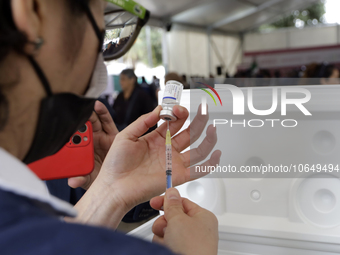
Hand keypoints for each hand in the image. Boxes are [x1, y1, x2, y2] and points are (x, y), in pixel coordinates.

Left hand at [68, 100, 118, 189]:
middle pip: (84, 127)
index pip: (74, 139)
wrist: (117, 178)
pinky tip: (97, 105)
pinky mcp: (113, 134)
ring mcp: (102, 137)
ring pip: (94, 122)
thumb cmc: (100, 178)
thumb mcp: (88, 180)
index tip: (65, 125)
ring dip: (90, 113)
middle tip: (76, 113)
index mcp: (83, 151)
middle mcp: (92, 142)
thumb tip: (73, 181)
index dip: (70, 131)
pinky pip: (107, 121)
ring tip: (87, 106)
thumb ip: (80, 179)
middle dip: (80, 119)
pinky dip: (102, 112)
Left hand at [96, 104, 220, 211]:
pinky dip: (210, 164)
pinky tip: (217, 154)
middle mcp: (167, 150)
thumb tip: (159, 109)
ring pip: (197, 149)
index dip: (178, 113)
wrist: (114, 186)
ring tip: (212, 126)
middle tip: (204, 109)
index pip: (174, 122)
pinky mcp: (177, 176)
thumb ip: (144, 121)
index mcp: (156, 139)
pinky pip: (198, 171)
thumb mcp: (127, 136)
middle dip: (197, 120)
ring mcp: (174, 163)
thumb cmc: (116, 164)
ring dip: (207, 138)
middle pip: (188, 133)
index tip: (178, 108)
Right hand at [150, 188, 218, 254]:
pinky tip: (167, 249)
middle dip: (164, 222)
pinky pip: (165, 242)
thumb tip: (172, 192)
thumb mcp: (178, 219)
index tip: (155, 201)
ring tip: (168, 242)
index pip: (183, 202)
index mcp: (203, 217)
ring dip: (162, 235)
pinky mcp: (180, 252)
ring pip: (167, 231)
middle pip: (173, 217)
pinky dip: (163, 245)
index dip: (167, 201)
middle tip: (166, 227)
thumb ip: (172, 204)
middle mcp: (197, 229)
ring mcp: (189, 243)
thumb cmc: (192, 248)